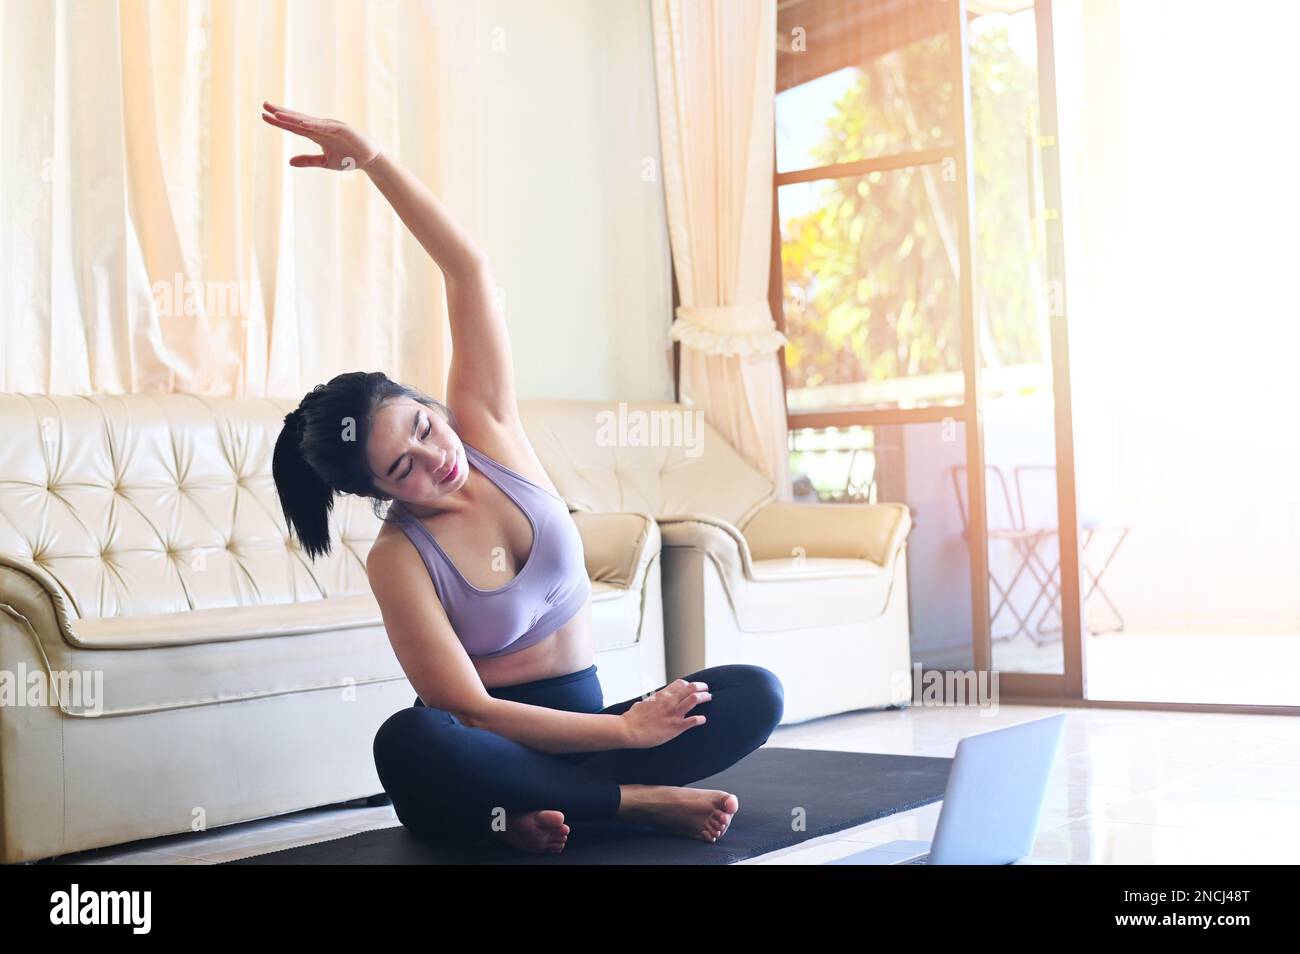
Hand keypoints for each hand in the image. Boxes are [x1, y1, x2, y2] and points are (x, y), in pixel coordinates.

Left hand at [261, 101, 381, 171]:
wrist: (370, 159)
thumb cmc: (349, 158)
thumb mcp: (324, 162)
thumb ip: (307, 160)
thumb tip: (289, 162)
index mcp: (316, 134)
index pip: (293, 126)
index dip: (279, 121)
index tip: (264, 116)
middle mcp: (321, 127)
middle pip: (297, 118)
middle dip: (281, 112)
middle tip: (264, 105)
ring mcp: (331, 127)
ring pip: (308, 121)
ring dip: (293, 117)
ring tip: (277, 114)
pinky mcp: (342, 129)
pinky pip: (325, 126)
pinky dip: (313, 124)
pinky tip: (301, 122)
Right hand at [619, 679, 710, 748]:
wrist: (628, 729)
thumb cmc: (632, 718)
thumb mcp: (641, 704)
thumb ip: (648, 702)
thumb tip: (645, 703)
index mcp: (662, 695)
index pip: (680, 683)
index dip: (690, 684)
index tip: (694, 687)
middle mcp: (669, 701)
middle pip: (691, 688)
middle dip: (702, 687)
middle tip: (706, 690)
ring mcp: (673, 713)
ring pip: (694, 699)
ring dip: (704, 697)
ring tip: (709, 698)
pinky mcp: (675, 726)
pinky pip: (693, 720)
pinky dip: (700, 719)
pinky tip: (703, 720)